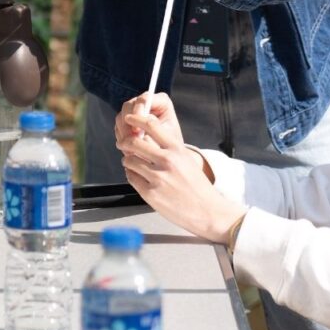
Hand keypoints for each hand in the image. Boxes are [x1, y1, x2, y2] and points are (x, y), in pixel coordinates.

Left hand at [118, 95, 240, 243]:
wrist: (207, 211)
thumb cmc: (197, 186)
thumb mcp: (186, 160)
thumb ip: (168, 149)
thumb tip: (145, 138)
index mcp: (177, 149)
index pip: (151, 125)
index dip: (137, 119)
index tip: (129, 118)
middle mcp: (167, 161)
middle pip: (134, 142)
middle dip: (125, 141)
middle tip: (122, 143)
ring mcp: (157, 177)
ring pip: (129, 160)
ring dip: (127, 160)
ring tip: (132, 163)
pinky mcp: (150, 193)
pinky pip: (131, 178)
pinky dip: (131, 175)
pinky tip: (138, 176)